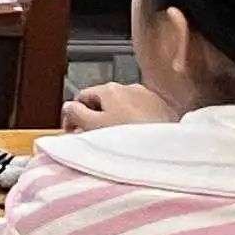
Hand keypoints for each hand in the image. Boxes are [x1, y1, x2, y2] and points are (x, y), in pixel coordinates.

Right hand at [61, 80, 177, 133]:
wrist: (167, 147)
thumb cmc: (129, 137)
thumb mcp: (93, 126)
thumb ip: (75, 114)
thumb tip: (68, 107)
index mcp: (109, 89)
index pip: (82, 97)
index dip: (74, 115)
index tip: (73, 131)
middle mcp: (129, 86)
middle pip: (103, 100)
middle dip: (96, 116)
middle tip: (95, 137)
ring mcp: (148, 95)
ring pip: (123, 105)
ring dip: (117, 118)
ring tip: (118, 138)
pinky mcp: (163, 107)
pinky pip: (141, 111)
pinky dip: (135, 121)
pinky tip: (137, 136)